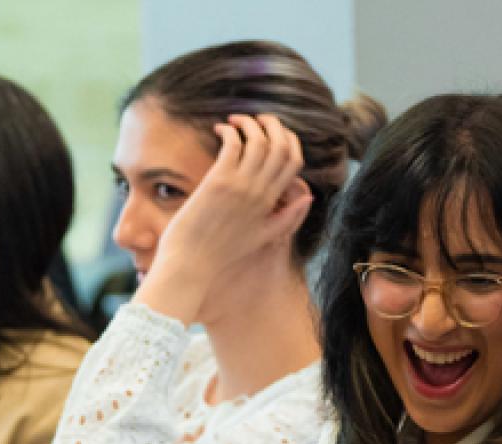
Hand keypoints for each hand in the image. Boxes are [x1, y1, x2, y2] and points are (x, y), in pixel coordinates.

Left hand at [134, 113, 312, 324]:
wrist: (192, 266)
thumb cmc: (221, 253)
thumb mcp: (263, 237)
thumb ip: (287, 217)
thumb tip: (308, 197)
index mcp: (272, 203)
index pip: (295, 161)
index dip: (289, 140)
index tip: (275, 132)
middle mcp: (260, 193)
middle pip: (280, 145)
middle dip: (272, 124)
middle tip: (257, 119)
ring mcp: (240, 187)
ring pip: (258, 140)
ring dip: (249, 123)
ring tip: (234, 121)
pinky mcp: (217, 183)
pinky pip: (232, 144)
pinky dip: (230, 131)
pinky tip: (220, 130)